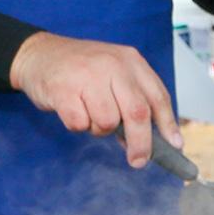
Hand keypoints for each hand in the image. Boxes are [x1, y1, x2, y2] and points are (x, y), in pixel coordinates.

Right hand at [8, 32, 180, 167]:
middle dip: (141, 143)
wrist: (38, 53)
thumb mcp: (112, 74)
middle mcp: (113, 65)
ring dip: (98, 128)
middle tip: (137, 160)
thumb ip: (131, 100)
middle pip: (137, 113)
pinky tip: (70, 108)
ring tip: (87, 111)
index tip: (175, 146)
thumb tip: (148, 140)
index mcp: (130, 61)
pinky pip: (80, 124)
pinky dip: (76, 124)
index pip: (157, 96)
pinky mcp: (64, 89)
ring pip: (106, 122)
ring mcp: (87, 76)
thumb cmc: (80, 69)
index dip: (168, 124)